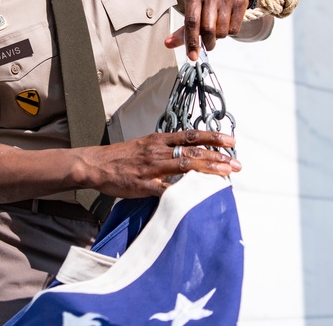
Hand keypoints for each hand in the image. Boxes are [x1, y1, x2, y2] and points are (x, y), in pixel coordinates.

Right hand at [80, 129, 239, 198]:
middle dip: (217, 156)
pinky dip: (182, 193)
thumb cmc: (121, 156)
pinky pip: (166, 189)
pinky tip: (197, 196)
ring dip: (208, 170)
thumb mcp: (145, 145)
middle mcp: (158, 150)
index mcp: (159, 139)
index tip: (231, 140)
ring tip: (226, 174)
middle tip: (237, 163)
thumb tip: (186, 153)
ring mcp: (152, 167)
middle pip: (193, 150)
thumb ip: (165, 149)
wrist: (96, 164)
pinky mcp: (143, 184)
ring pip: (185, 166)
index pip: (191, 135)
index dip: (213, 136)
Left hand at [165, 0, 250, 60]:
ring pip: (222, 31)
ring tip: (218, 28)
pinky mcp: (240, 2)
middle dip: (207, 43)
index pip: (191, 21)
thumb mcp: (193, 10)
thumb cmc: (208, 1)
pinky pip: (234, 29)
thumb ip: (182, 29)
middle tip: (208, 45)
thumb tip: (168, 43)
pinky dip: (230, 32)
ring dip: (219, 37)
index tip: (192, 56)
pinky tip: (227, 23)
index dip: (191, 41)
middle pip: (207, 29)